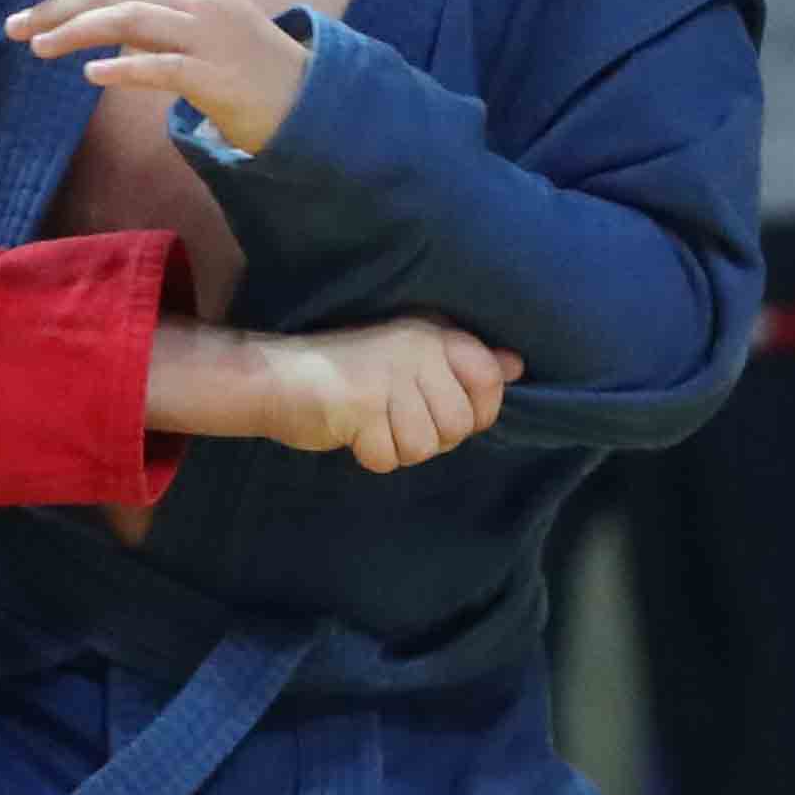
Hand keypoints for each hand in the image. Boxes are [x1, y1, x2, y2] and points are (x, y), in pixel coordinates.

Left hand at [6, 0, 308, 153]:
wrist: (300, 95)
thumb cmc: (236, 57)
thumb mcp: (194, 14)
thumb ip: (146, 1)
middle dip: (56, 4)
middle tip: (13, 26)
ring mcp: (208, 35)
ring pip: (130, 20)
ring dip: (76, 33)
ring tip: (38, 49)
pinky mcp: (216, 76)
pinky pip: (163, 68)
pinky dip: (124, 68)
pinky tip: (92, 75)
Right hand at [248, 315, 519, 471]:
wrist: (277, 374)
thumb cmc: (349, 365)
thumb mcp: (411, 352)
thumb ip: (464, 361)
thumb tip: (516, 366)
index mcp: (432, 334)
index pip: (489, 379)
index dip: (479, 410)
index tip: (449, 411)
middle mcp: (415, 352)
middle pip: (458, 426)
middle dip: (431, 436)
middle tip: (398, 418)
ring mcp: (388, 380)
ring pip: (425, 448)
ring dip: (398, 447)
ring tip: (375, 423)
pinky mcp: (360, 410)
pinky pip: (389, 460)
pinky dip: (371, 456)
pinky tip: (355, 433)